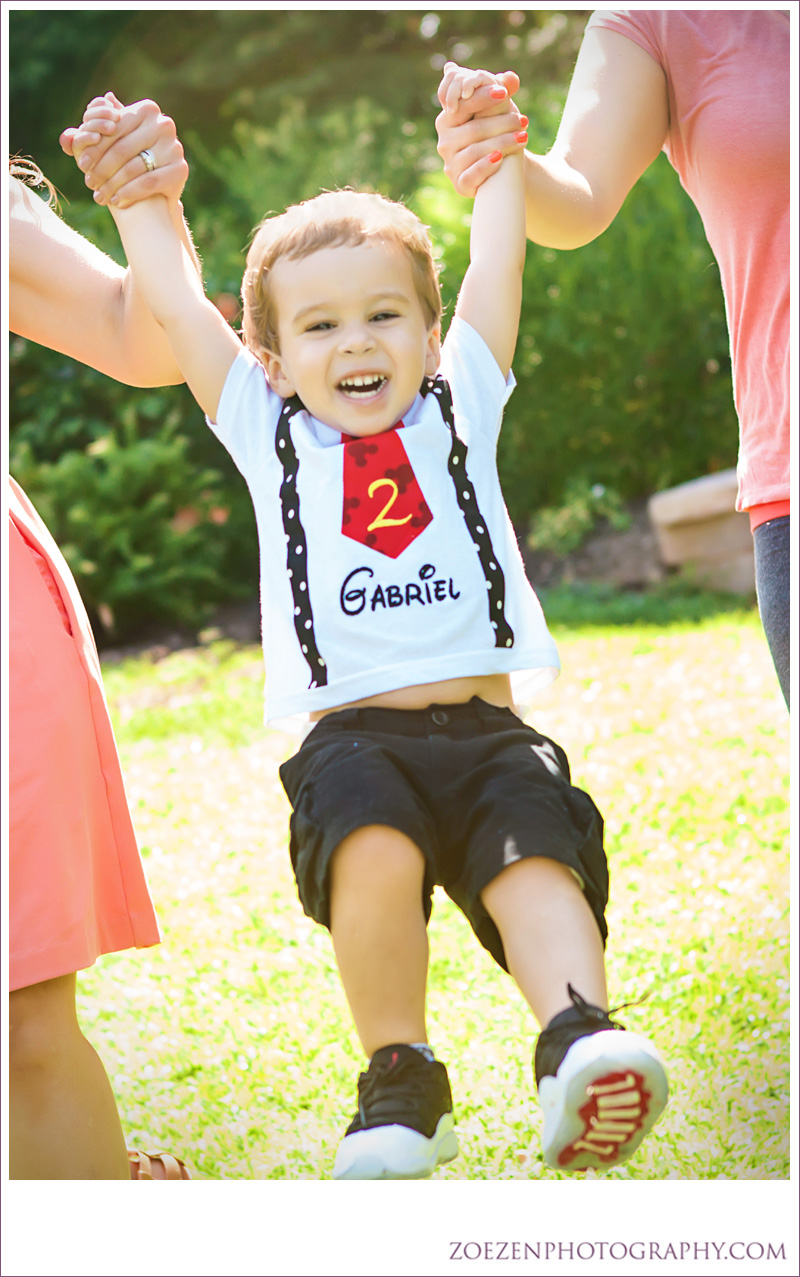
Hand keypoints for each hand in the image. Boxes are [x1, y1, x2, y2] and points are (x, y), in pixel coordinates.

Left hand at [60, 92, 187, 208]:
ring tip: (100, 195)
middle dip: (102, 168)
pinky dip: (129, 193)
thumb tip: (66, 136)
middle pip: (123, 149)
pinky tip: (117, 201)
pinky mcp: (180, 170)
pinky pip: (148, 183)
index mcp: (147, 109)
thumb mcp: (113, 144)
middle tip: (89, 183)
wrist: (159, 188)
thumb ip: (91, 137)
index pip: (114, 129)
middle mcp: (164, 124)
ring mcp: (175, 147)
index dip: (95, 148)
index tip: (81, 164)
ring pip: (134, 167)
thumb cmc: (132, 160)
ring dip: (113, 184)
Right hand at [435, 63, 526, 197]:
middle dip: (501, 124)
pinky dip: (485, 166)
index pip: (462, 106)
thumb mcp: (499, 108)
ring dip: (501, 143)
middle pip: (473, 130)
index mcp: (448, 119)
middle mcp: (444, 141)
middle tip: (523, 120)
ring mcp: (451, 164)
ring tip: (523, 137)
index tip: (503, 93)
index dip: (482, 98)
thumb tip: (511, 77)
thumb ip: (503, 89)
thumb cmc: (496, 131)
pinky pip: (471, 175)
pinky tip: (500, 158)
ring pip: (474, 152)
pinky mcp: (459, 184)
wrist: (502, 167)